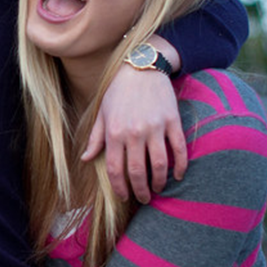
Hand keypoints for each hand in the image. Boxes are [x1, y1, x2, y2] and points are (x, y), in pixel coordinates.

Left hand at [83, 62, 185, 202]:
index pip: (116, 169)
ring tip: (158, 189)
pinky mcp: (172, 121)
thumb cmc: (118, 92)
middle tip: (144, 198)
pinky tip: (178, 176)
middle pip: (138, 171)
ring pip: (160, 165)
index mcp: (115, 133)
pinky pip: (179, 149)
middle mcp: (134, 133)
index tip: (124, 196)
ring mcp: (155, 127)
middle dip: (140, 190)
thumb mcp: (102, 113)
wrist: (141, 67)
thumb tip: (85, 159)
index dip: (120, 187)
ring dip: (159, 182)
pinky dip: (180, 166)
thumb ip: (95, 138)